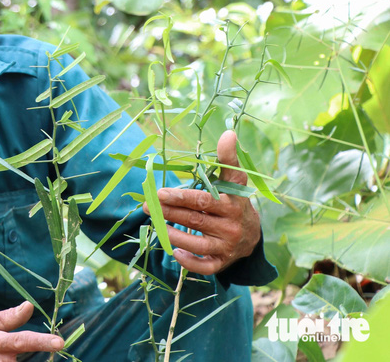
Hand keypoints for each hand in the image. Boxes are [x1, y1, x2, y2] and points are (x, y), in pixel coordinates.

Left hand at [143, 130, 260, 274]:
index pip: (204, 200)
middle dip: (168, 212)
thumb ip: (228, 159)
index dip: (181, 196)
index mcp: (232, 204)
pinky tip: (174, 252)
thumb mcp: (234, 181)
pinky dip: (190, 262)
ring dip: (173, 234)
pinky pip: (205, 266)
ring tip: (153, 224)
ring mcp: (226, 246)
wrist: (251, 236)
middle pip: (195, 219)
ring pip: (197, 242)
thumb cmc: (234, 203)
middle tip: (147, 205)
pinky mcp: (221, 262)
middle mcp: (231, 226)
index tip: (159, 192)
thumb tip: (228, 133)